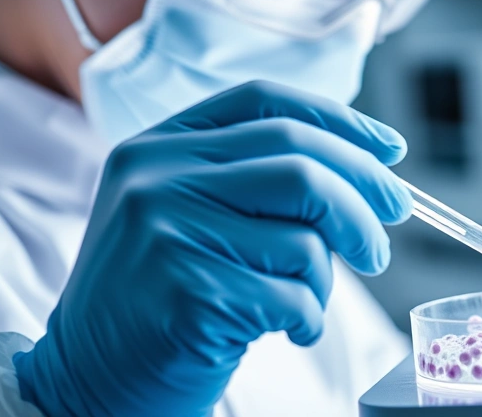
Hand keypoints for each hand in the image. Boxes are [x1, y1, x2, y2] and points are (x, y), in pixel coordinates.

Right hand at [14, 80, 412, 415]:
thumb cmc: (164, 295)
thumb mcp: (189, 213)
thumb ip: (255, 179)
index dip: (341, 123)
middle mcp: (157, 176)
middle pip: (301, 165)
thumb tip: (372, 172)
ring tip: (305, 301)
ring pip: (304, 237)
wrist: (90, 378)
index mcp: (161, 145)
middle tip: (383, 242)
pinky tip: (290, 330)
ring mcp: (166, 232)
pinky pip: (291, 296)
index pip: (268, 104)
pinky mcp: (185, 293)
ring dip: (326, 278)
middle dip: (365, 201)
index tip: (391, 151)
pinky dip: (310, 318)